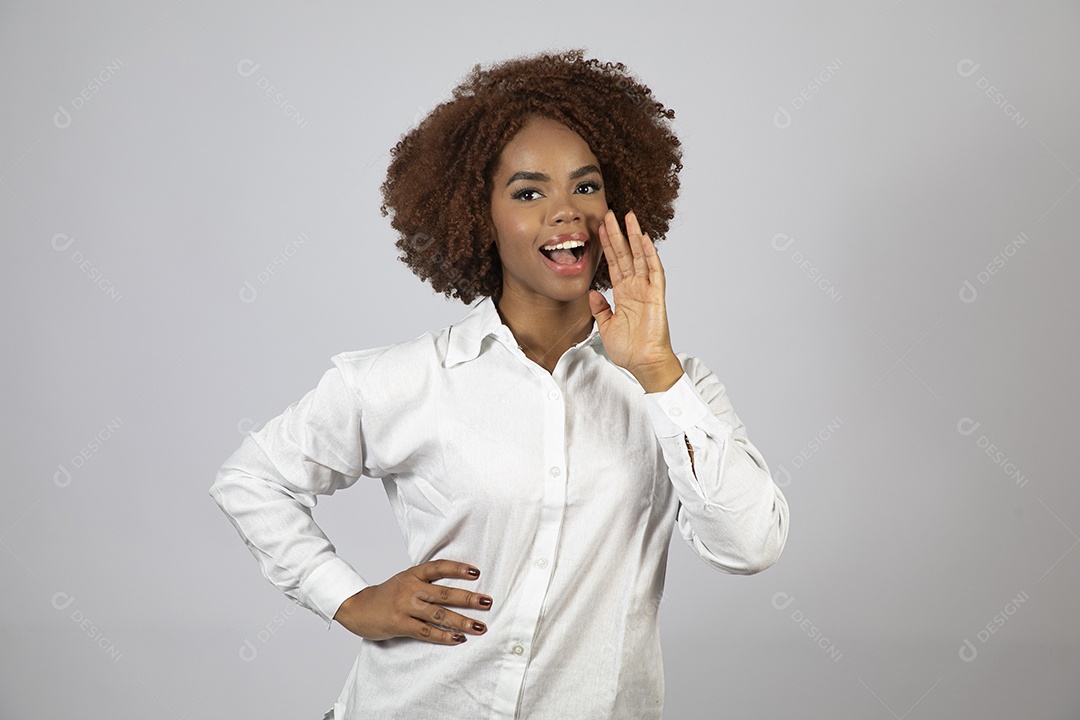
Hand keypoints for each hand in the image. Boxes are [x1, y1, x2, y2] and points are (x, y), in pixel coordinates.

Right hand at [333, 559, 491, 643]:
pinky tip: (458, 639)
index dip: (458, 569)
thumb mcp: (405, 580)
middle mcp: (410, 588)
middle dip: (468, 598)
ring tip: (479, 627)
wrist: (357, 607)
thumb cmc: (386, 595)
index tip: (477, 572)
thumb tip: (456, 587)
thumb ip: (426, 581)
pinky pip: (426, 631)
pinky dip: (443, 636)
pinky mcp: (399, 624)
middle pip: (444, 593)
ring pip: (438, 614)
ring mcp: (404, 606)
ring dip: (461, 621)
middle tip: (487, 602)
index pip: (439, 568)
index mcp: (413, 574)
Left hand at [588, 209, 682, 392]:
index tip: (599, 228)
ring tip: (628, 217)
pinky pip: (654, 271)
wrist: (643, 363)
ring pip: (640, 257)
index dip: (607, 245)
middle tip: (610, 213)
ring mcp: (646, 290)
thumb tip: (591, 292)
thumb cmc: (629, 348)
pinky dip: (650, 254)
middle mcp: (635, 287)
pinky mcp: (656, 295)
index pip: (614, 263)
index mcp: (623, 294)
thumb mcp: (605, 326)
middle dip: (617, 233)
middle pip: (625, 254)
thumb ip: (599, 308)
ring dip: (634, 236)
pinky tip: (644, 239)